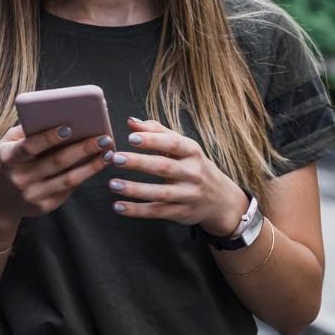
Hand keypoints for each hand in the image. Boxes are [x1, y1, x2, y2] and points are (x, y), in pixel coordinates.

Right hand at [0, 123, 111, 225]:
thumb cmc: (6, 162)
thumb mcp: (6, 144)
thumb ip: (26, 131)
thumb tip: (57, 117)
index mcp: (7, 158)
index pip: (29, 146)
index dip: (48, 137)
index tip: (70, 127)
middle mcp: (19, 178)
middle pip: (56, 162)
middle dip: (83, 148)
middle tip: (103, 137)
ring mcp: (33, 195)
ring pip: (68, 179)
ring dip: (92, 165)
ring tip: (108, 153)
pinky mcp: (45, 206)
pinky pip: (69, 189)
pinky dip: (84, 175)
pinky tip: (97, 164)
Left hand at [107, 117, 249, 234]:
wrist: (221, 200)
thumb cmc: (193, 166)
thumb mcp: (183, 147)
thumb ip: (157, 132)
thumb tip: (131, 121)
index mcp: (192, 153)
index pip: (172, 144)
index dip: (152, 140)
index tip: (131, 137)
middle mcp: (192, 174)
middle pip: (164, 167)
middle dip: (138, 163)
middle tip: (115, 158)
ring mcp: (188, 195)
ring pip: (160, 193)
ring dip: (135, 189)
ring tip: (112, 184)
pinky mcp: (181, 212)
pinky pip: (157, 212)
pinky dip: (137, 211)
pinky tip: (118, 206)